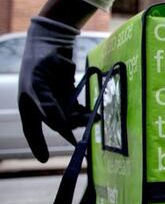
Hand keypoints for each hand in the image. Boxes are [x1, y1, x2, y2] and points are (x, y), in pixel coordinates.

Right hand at [18, 17, 89, 161]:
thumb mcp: (41, 81)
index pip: (32, 128)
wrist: (51, 44)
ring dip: (81, 120)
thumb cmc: (41, 60)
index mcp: (30, 103)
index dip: (38, 144)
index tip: (44, 159)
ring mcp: (55, 101)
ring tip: (94, 118)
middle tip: (84, 132)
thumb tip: (59, 124)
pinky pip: (76, 109)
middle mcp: (42, 105)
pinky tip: (93, 114)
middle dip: (70, 128)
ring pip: (69, 117)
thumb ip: (49, 104)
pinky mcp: (67, 96)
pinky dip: (84, 113)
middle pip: (57, 123)